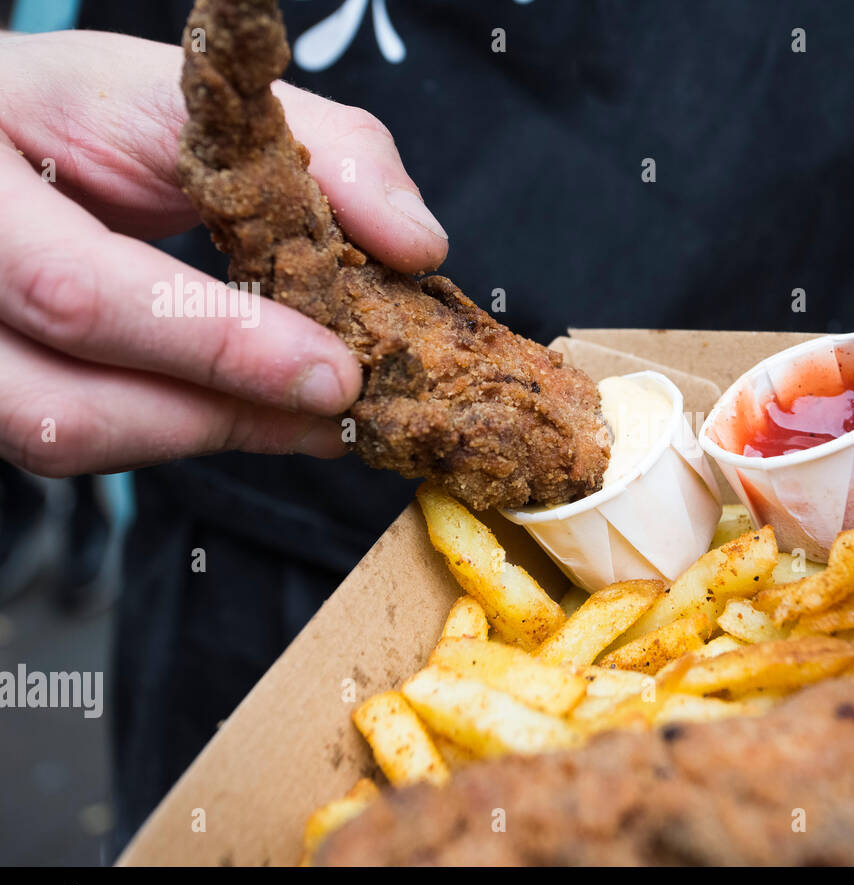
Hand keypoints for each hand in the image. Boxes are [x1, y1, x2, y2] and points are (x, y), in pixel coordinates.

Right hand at [0, 29, 447, 475]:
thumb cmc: (74, 114)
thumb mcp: (189, 98)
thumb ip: (318, 149)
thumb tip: (416, 245)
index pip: (80, 289)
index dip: (217, 345)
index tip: (336, 374)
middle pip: (60, 402)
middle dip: (222, 416)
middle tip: (338, 413)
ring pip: (63, 441)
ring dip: (205, 437)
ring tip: (307, 418)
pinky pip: (75, 440)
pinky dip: (176, 431)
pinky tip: (246, 408)